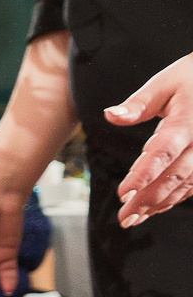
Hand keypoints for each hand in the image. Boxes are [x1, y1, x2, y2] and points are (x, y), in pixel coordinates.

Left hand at [106, 52, 192, 225]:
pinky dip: (175, 197)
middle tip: (125, 218)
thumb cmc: (192, 77)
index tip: (123, 193)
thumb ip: (138, 104)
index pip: (163, 152)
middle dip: (149, 199)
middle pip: (175, 176)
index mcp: (187, 121)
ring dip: (161, 203)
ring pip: (187, 184)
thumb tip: (111, 115)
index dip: (143, 175)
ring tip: (134, 218)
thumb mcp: (165, 83)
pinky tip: (156, 208)